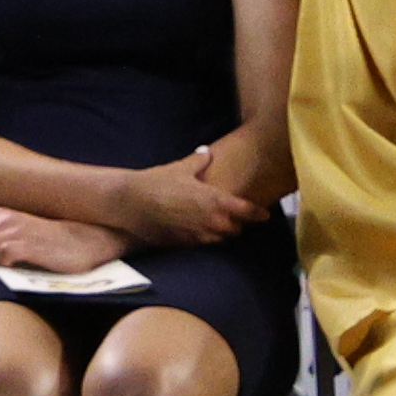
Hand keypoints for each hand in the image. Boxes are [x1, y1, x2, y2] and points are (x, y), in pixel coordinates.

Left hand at [0, 206, 130, 274]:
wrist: (85, 240)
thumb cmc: (51, 241)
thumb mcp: (18, 236)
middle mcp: (1, 218)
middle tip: (3, 266)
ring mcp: (13, 231)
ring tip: (12, 267)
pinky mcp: (26, 245)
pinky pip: (2, 257)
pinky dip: (3, 265)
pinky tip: (17, 268)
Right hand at [109, 147, 256, 246]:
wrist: (130, 203)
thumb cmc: (156, 182)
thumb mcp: (178, 168)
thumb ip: (198, 161)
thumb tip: (207, 152)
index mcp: (216, 201)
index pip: (247, 211)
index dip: (258, 213)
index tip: (264, 214)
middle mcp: (213, 221)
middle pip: (236, 229)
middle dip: (235, 223)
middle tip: (231, 215)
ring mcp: (200, 235)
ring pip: (221, 238)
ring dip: (221, 232)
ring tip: (214, 223)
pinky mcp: (186, 243)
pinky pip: (203, 243)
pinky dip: (204, 237)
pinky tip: (195, 228)